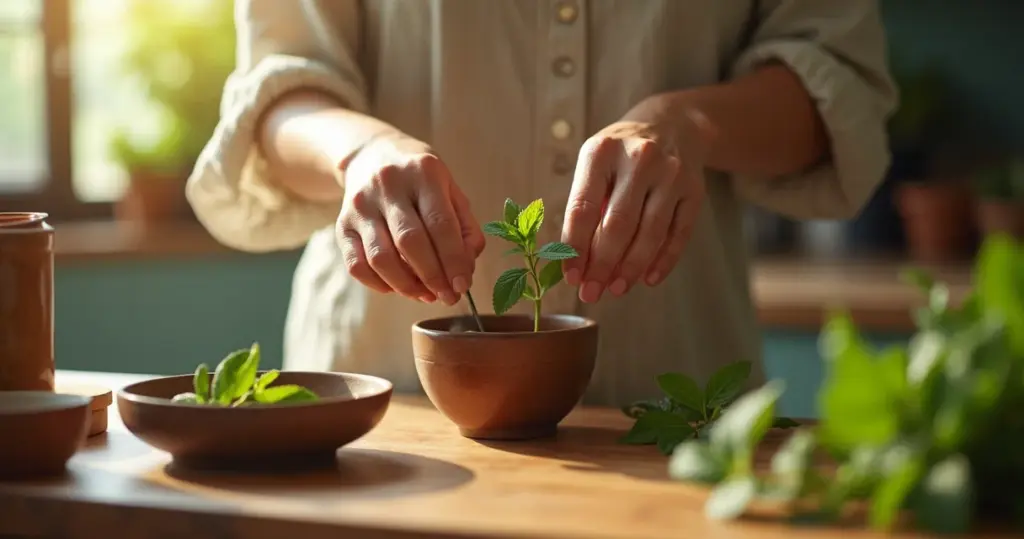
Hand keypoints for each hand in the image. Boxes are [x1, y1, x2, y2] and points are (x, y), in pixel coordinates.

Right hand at [336, 134, 484, 304]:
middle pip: (409, 242)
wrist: (372, 155)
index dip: (453, 260)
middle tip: (448, 297)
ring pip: (381, 258)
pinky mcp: (343, 224)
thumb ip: (465, 227)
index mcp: (423, 172)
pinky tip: (397, 287)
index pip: (440, 224)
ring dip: (406, 285)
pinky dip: (379, 284)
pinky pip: (356, 265)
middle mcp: (389, 185)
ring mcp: (361, 205)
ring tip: (425, 294)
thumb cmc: (421, 179)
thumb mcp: (450, 189)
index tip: (462, 285)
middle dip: (432, 277)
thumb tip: (465, 270)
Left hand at [561, 105, 713, 302]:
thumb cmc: (622, 154)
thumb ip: (584, 206)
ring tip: (616, 289)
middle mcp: (638, 159)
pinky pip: (679, 234)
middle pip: (617, 225)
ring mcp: (671, 174)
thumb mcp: (595, 164)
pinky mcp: (695, 190)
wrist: (673, 124)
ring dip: (631, 268)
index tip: (570, 276)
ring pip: (650, 233)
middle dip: (601, 265)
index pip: (583, 209)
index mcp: (602, 152)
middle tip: (590, 293)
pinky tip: (648, 279)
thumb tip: (574, 263)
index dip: (574, 248)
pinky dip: (664, 261)